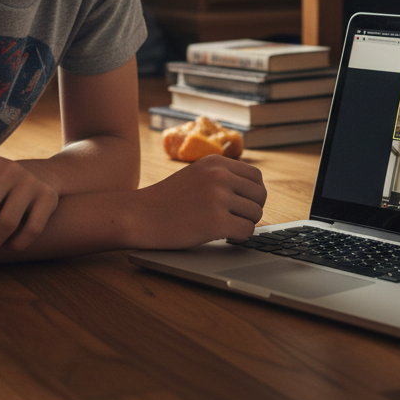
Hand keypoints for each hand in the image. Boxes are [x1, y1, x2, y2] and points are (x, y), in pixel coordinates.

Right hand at [133, 155, 265, 249]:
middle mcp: (219, 176)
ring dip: (246, 224)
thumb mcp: (195, 174)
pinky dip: (240, 237)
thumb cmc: (167, 200)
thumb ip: (221, 175)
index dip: (254, 193)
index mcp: (215, 162)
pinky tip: (226, 236)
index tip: (244, 204)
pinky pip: (247, 231)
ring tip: (228, 227)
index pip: (256, 176)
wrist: (140, 216)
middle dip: (252, 210)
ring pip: (256, 214)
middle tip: (237, 218)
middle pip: (260, 195)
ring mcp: (218, 197)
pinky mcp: (216, 221)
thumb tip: (253, 190)